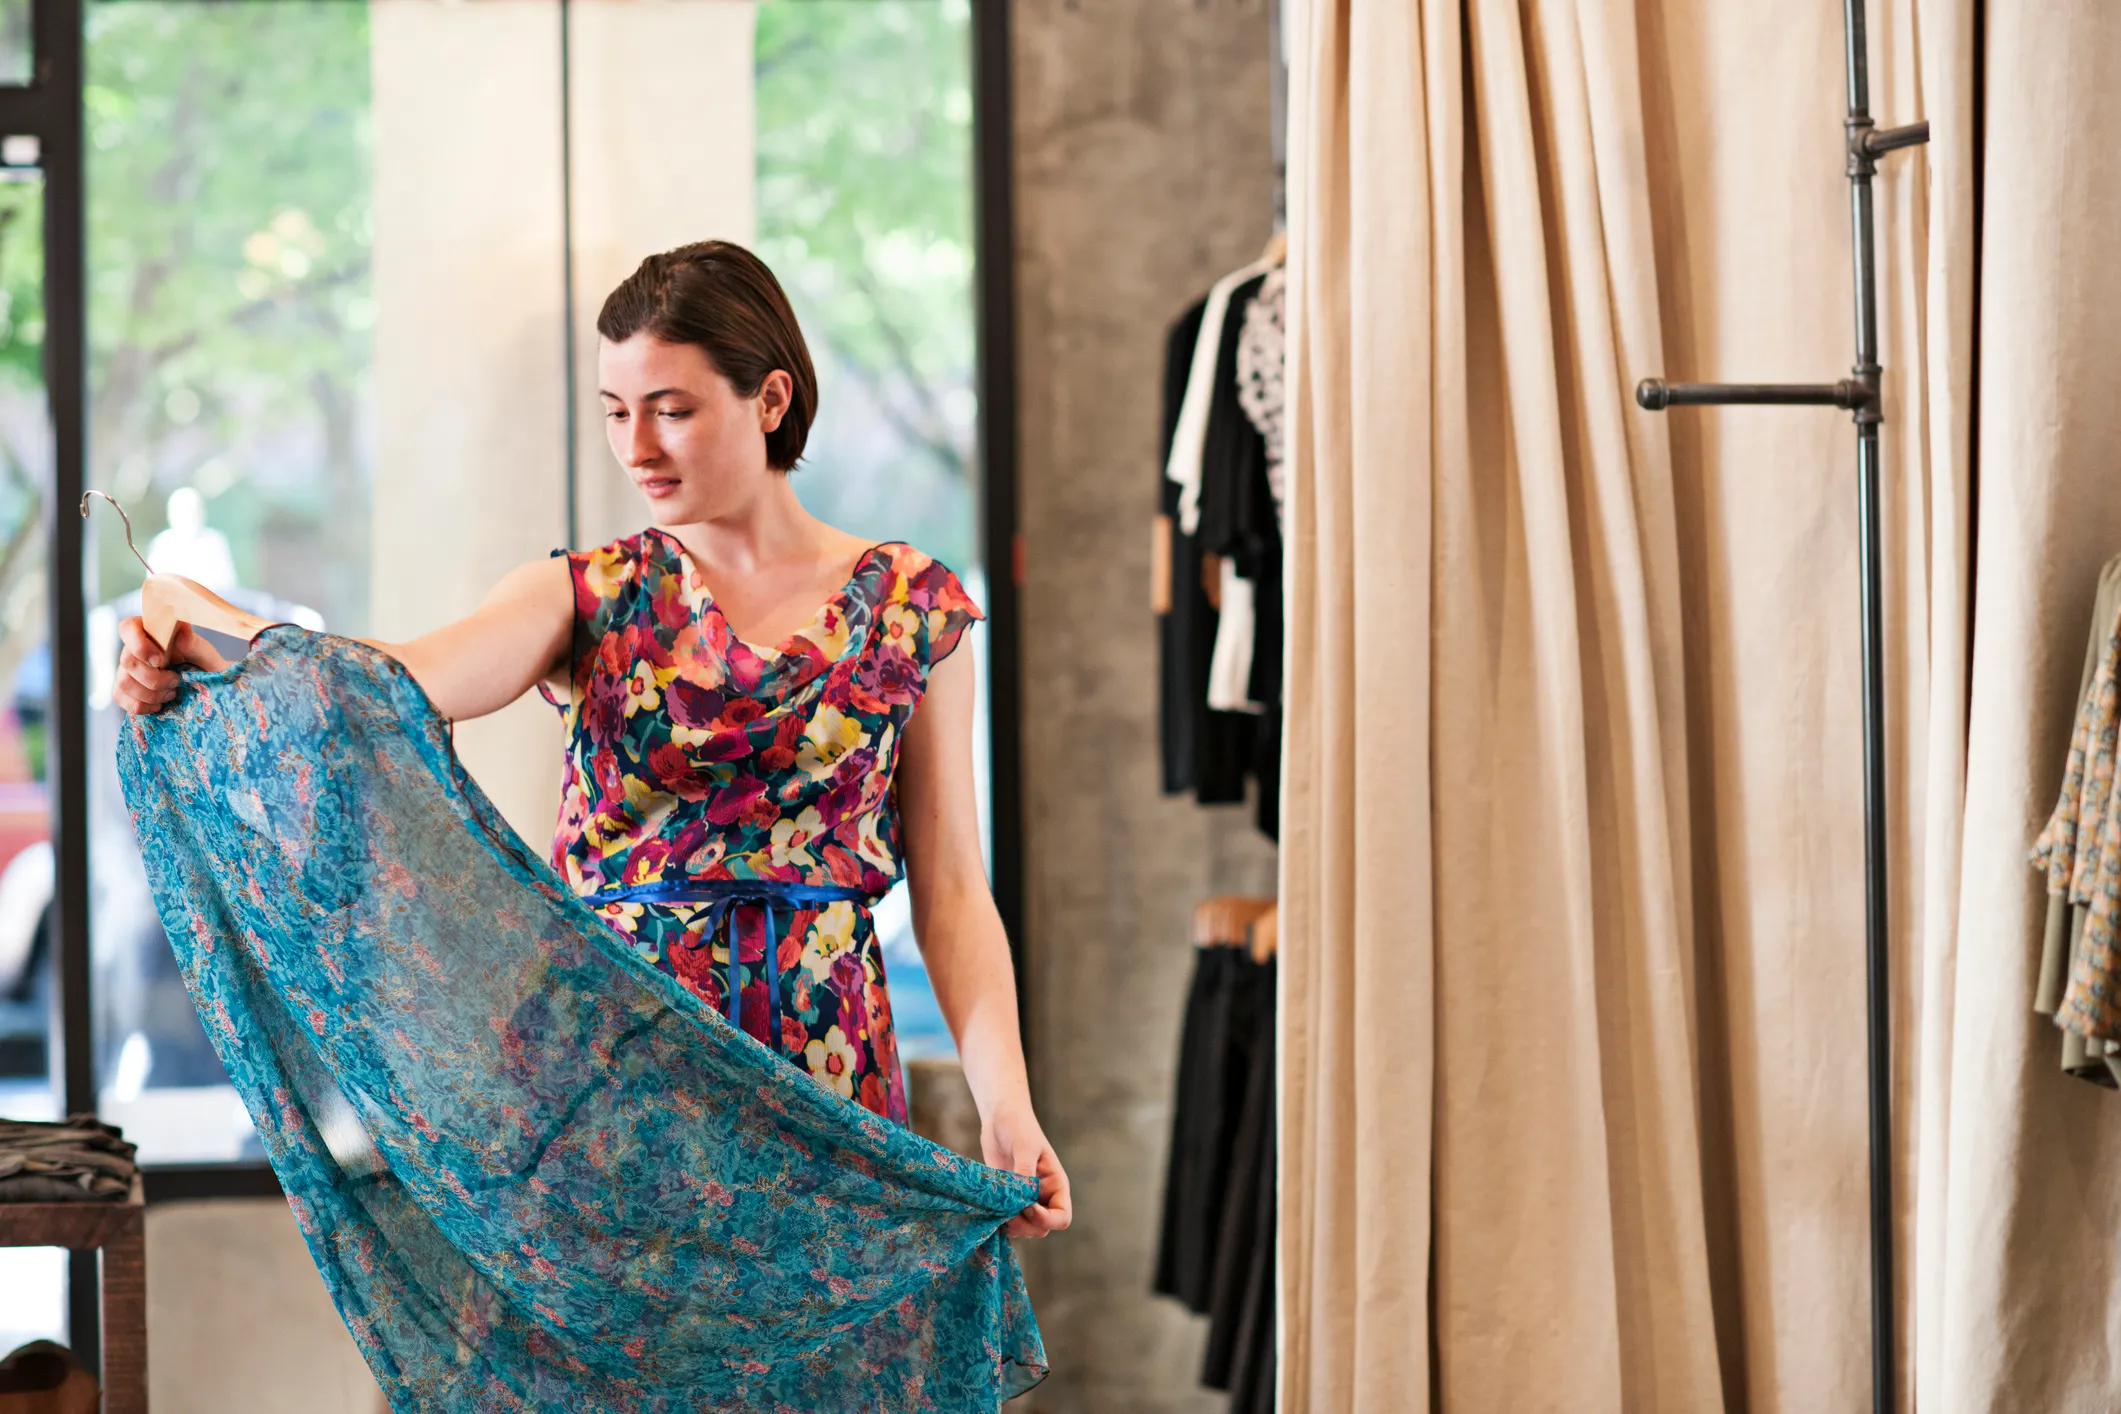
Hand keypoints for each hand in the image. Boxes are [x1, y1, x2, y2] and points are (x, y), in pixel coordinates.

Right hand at [114, 615, 226, 715]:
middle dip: (154, 678)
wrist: (207, 688)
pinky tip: (159, 705)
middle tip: (176, 681)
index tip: (161, 661)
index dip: (139, 645)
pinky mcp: (124, 689)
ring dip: (150, 694)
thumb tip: (182, 630)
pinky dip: (141, 706)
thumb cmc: (205, 666)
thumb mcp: (205, 654)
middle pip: (127, 661)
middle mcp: (134, 648)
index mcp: (152, 631)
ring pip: (123, 683)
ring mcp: (126, 669)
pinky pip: (120, 698)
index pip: (128, 627)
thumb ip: (194, 643)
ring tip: (171, 693)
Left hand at [981, 1101, 1071, 1239]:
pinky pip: (1007, 1219)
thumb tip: (1023, 1200)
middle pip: (1041, 1228)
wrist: (1000, 1116)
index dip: (1046, 1219)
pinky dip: (999, 1221)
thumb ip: (1025, 1173)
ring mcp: (1024, 1198)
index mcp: (1055, 1185)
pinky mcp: (1007, 1197)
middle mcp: (1043, 1196)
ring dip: (1011, 1226)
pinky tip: (988, 1211)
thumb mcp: (1024, 1147)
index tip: (1028, 1206)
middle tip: (1006, 1212)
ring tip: (996, 1211)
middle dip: (1025, 1225)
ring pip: (1023, 1228)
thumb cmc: (1018, 1126)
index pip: (1062, 1217)